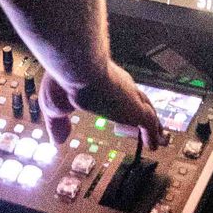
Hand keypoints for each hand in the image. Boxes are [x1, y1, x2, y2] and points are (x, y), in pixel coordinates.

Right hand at [39, 57, 165, 147]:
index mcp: (101, 80)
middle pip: (137, 98)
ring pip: (147, 110)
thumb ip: (57, 123)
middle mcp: (119, 85)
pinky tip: (154, 145)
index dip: (121, 100)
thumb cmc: (63, 79)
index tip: (122, 109)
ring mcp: (129, 96)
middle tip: (148, 124)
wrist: (76, 67)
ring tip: (158, 136)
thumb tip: (57, 141)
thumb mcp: (54, 105)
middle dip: (143, 110)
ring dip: (153, 125)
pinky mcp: (135, 108)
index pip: (117, 90)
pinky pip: (149, 123)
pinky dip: (152, 134)